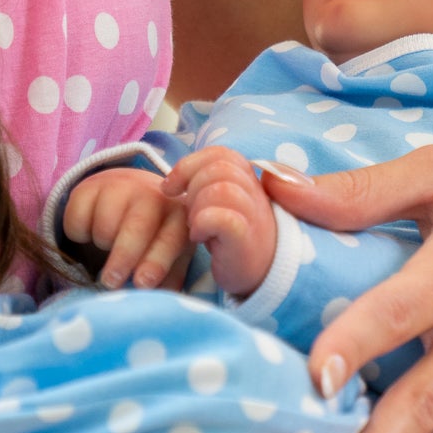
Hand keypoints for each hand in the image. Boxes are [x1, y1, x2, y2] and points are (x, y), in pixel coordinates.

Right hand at [63, 166, 193, 289]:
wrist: (129, 194)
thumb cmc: (154, 237)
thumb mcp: (170, 256)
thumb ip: (170, 279)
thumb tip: (163, 304)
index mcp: (177, 217)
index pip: (170, 239)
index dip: (157, 261)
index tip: (143, 283)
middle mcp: (152, 196)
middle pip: (137, 227)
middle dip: (124, 257)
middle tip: (111, 282)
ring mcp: (120, 187)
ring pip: (104, 226)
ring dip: (101, 244)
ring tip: (108, 246)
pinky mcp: (90, 186)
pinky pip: (78, 218)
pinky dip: (79, 232)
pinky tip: (90, 230)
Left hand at [159, 145, 278, 295]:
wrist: (262, 279)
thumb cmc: (232, 240)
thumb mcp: (221, 205)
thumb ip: (208, 184)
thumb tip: (176, 176)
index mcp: (248, 180)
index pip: (220, 154)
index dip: (190, 164)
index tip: (171, 187)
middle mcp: (256, 193)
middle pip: (220, 166)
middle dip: (193, 186)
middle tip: (189, 213)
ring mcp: (255, 216)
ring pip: (221, 188)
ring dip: (197, 206)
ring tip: (196, 227)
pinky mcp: (246, 240)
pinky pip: (222, 217)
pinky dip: (203, 223)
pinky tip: (200, 237)